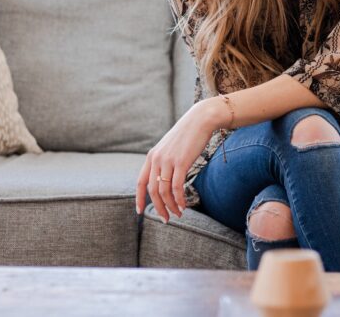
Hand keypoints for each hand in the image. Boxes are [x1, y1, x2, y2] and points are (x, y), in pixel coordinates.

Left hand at [135, 98, 223, 221]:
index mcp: (152, 156)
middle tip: (166, 219)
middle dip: (159, 208)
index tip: (139, 212)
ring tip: (178, 214)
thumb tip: (164, 179)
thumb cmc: (188, 135)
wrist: (200, 120)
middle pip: (153, 191)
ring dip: (170, 206)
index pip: (140, 182)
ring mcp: (168, 161)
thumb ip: (164, 161)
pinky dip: (179, 200)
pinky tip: (184, 205)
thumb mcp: (170, 148)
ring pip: (164, 191)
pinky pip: (177, 187)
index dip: (139, 199)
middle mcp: (156, 159)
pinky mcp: (181, 162)